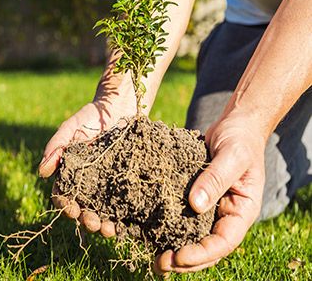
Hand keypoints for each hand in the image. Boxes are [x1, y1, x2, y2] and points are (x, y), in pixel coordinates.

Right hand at [38, 73, 135, 236]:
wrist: (120, 106)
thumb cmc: (91, 117)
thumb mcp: (70, 129)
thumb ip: (56, 148)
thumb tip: (41, 172)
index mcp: (71, 175)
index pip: (63, 196)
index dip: (65, 206)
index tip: (71, 209)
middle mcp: (88, 185)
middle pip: (84, 210)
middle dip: (86, 220)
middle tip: (92, 223)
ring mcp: (108, 186)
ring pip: (104, 212)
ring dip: (104, 225)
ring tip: (109, 229)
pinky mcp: (127, 184)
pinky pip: (125, 204)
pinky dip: (124, 217)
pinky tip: (127, 222)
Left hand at [155, 114, 266, 274]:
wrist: (235, 124)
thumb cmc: (240, 139)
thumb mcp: (232, 156)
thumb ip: (216, 179)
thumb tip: (195, 206)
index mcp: (242, 210)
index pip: (224, 242)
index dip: (201, 254)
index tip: (178, 256)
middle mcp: (225, 214)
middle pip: (206, 246)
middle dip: (184, 260)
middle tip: (159, 264)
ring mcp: (209, 207)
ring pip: (191, 234)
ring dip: (172, 246)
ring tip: (150, 255)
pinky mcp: (193, 196)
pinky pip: (180, 215)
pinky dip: (166, 224)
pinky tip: (147, 229)